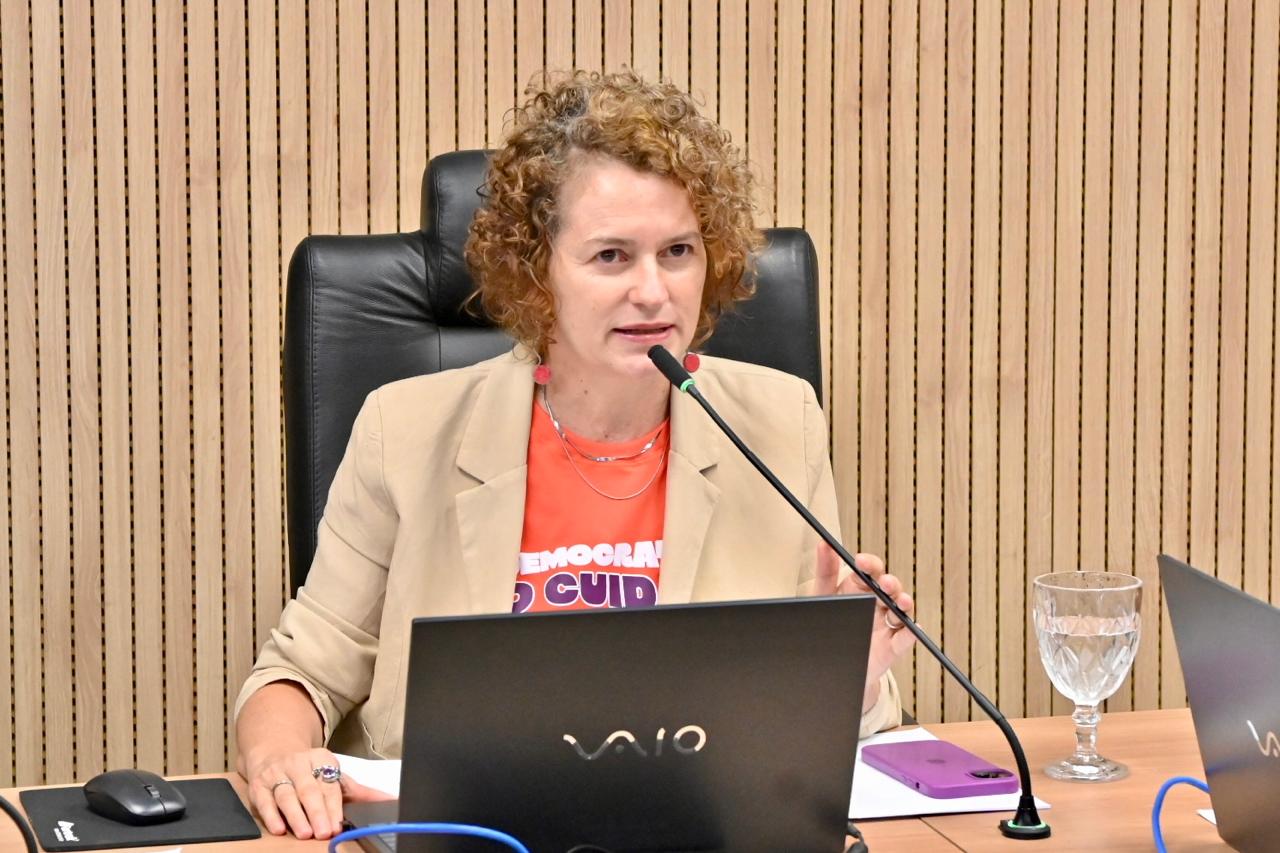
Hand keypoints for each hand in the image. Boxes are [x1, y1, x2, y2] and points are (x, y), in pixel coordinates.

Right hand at [243, 746, 393, 838]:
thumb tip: (389, 800)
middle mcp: (298, 763)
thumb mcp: (333, 775)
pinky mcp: (258, 785)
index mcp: (321, 758)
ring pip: (287, 795)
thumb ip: (358, 792)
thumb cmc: (309, 771)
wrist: (272, 752)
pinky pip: (263, 801)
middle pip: (309, 789)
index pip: (329, 785)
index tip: (338, 824)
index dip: (334, 806)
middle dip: (317, 812)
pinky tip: (279, 827)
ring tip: (304, 832)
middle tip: (323, 832)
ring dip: (296, 815)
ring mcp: (276, 773)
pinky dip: (271, 815)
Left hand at [815, 544, 915, 711]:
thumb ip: (826, 571)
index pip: (870, 571)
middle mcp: (877, 604)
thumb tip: (824, 544)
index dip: (869, 564)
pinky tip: (912, 629)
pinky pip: (905, 639)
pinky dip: (911, 633)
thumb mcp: (823, 597)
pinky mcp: (892, 647)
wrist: (829, 666)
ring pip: (901, 610)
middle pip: (889, 588)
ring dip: (904, 603)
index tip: (861, 561)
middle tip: (884, 582)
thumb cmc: (830, 626)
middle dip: (890, 583)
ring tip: (901, 601)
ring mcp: (886, 625)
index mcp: (861, 589)